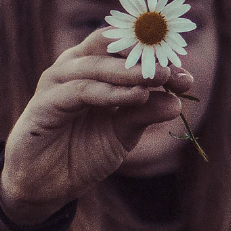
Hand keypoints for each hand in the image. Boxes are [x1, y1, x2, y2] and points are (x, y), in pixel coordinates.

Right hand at [0, 27, 192, 223]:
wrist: (46, 185)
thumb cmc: (82, 151)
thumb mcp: (122, 133)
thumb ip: (145, 113)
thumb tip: (177, 102)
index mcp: (92, 67)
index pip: (125, 48)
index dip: (157, 58)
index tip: (186, 77)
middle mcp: (73, 67)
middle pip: (110, 46)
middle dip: (145, 57)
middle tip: (173, 72)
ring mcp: (56, 82)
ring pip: (97, 65)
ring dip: (130, 71)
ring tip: (159, 79)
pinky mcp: (44, 104)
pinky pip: (81, 91)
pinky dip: (110, 92)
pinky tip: (136, 97)